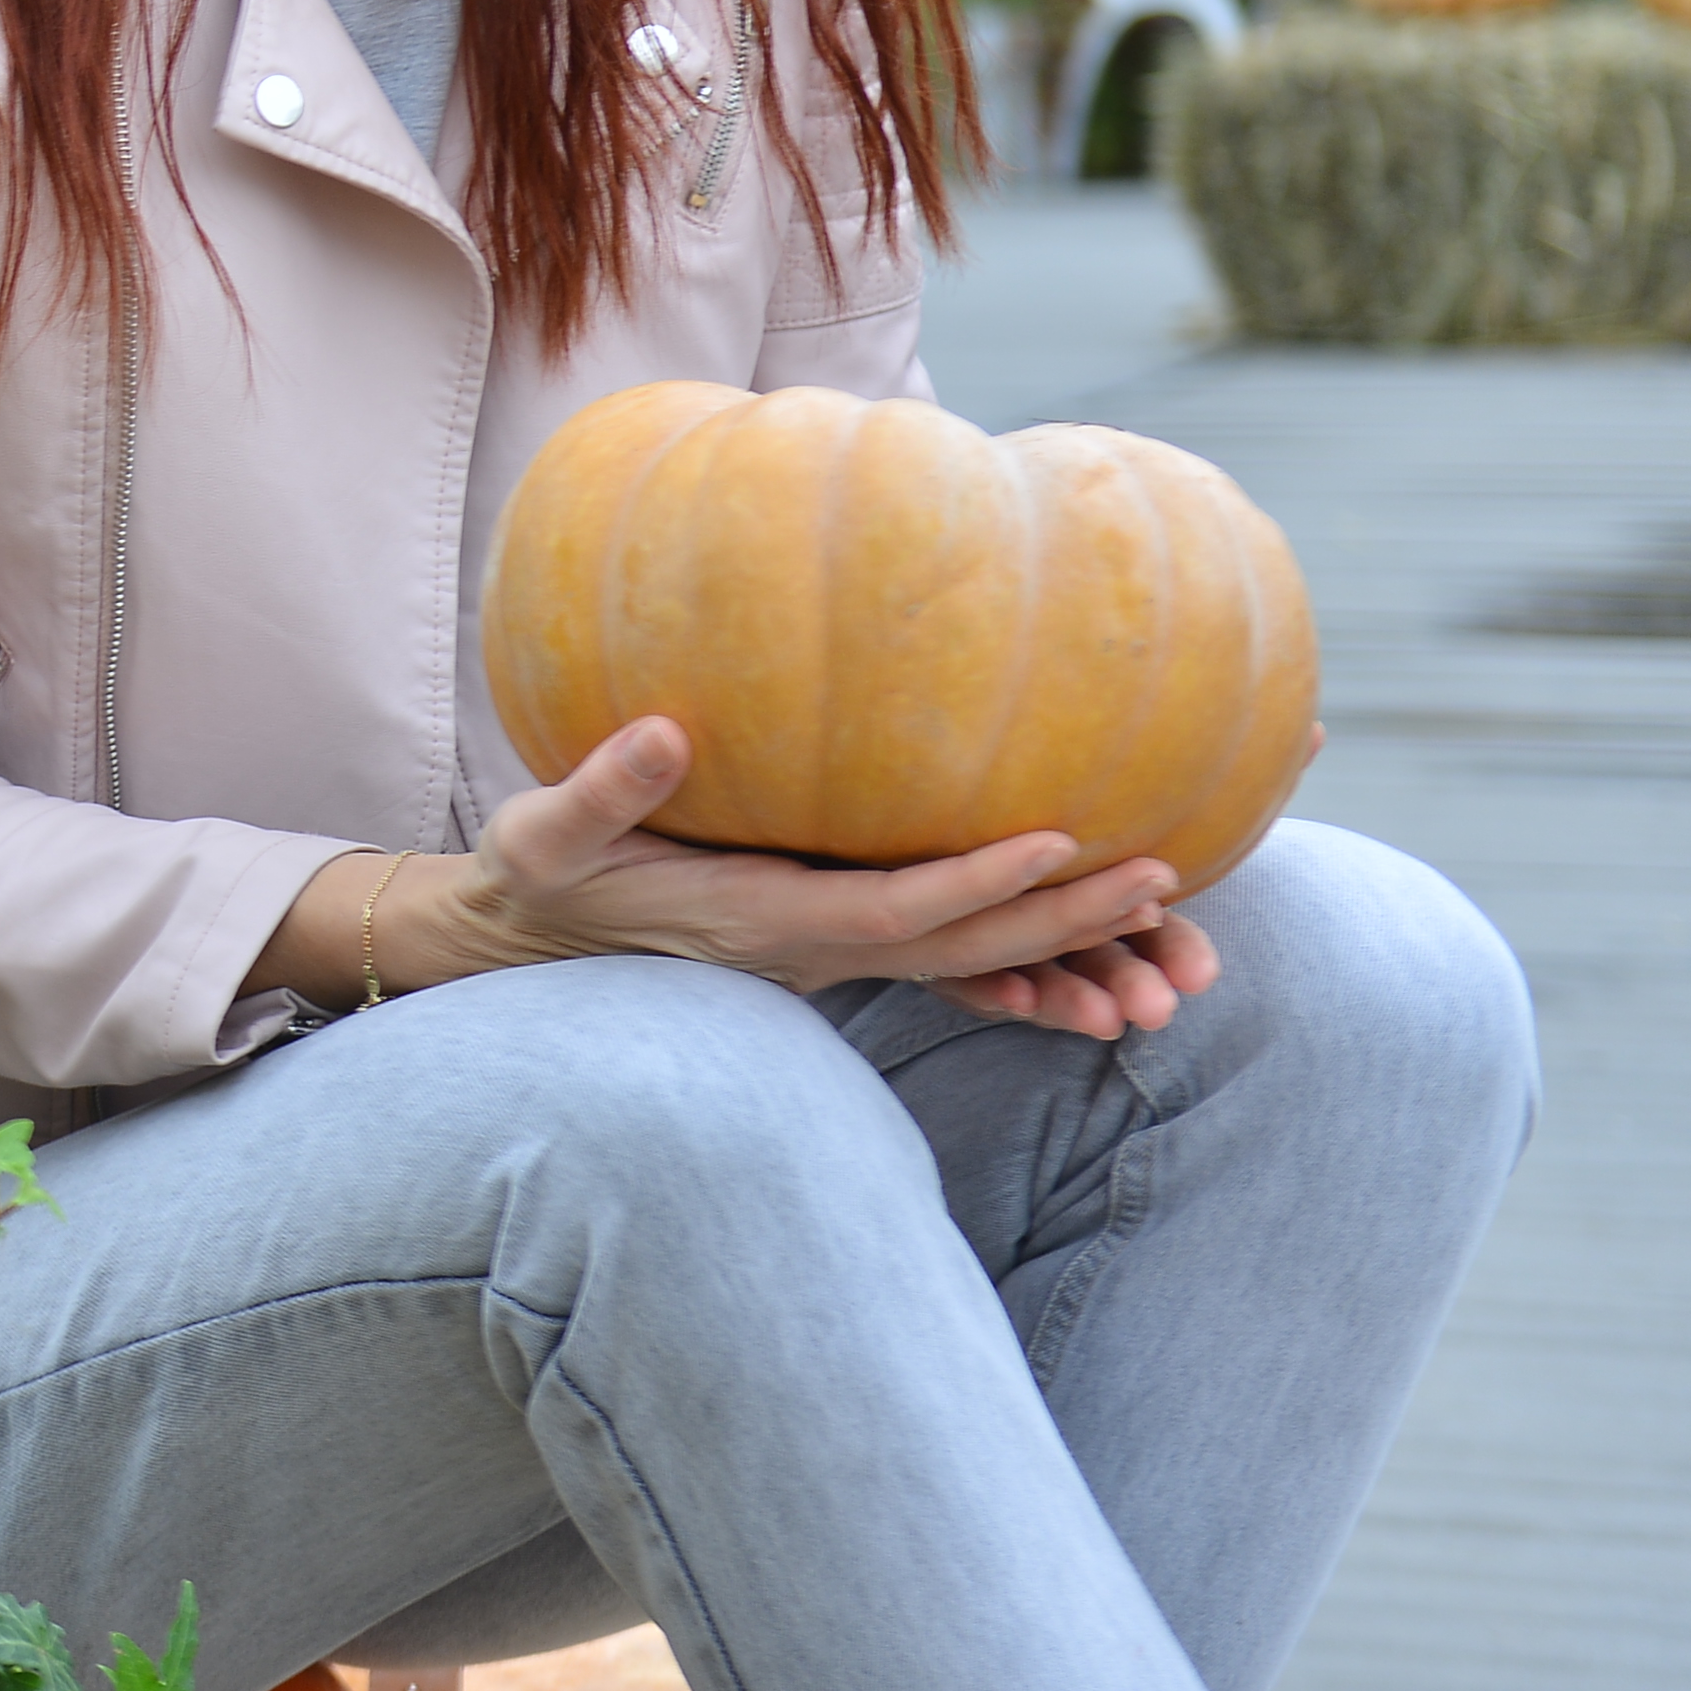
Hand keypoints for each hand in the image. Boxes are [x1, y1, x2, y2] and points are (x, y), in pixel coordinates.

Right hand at [407, 717, 1210, 1038]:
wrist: (524, 945)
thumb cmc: (534, 883)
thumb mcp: (544, 835)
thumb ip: (602, 789)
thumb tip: (663, 730)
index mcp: (757, 926)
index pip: (889, 913)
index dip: (976, 886)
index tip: (1058, 844)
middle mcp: (808, 954)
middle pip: (959, 952)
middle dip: (1063, 920)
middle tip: (1166, 876)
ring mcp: (825, 956)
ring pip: (966, 960)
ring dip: (1063, 934)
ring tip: (1159, 898)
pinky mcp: (827, 940)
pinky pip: (943, 952)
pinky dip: (1020, 941)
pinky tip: (1080, 912)